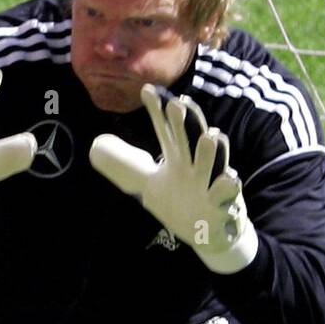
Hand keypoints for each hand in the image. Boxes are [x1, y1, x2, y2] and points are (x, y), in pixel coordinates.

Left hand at [89, 83, 258, 273]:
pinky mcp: (223, 204)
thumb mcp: (149, 184)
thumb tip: (96, 146)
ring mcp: (210, 184)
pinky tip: (228, 178)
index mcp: (177, 159)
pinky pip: (227, 195)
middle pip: (190, 141)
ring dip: (211, 152)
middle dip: (186, 123)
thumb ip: (127, 165)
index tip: (146, 91)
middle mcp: (194, 167)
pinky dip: (227, 188)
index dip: (157, 113)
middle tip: (178, 104)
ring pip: (212, 164)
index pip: (166, 132)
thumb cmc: (181, 201)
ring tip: (211, 136)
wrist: (211, 231)